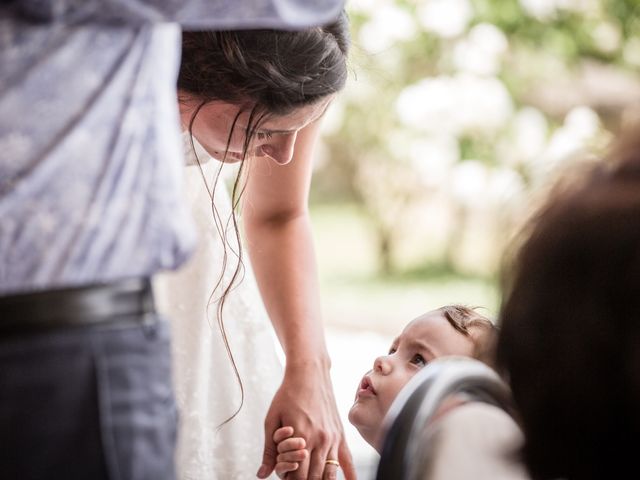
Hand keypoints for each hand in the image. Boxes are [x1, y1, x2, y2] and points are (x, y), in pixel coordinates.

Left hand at [257, 363, 355, 479]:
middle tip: (297, 478)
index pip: (297, 476)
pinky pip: (347, 461)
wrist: (309, 373)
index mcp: (300, 437)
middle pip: (313, 477)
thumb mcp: (272, 419)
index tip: (287, 476)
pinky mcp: (340, 434)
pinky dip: (349, 476)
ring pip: (330, 473)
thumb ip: (269, 450)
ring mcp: (331, 438)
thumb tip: (263, 474)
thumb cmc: (288, 394)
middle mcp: (319, 440)